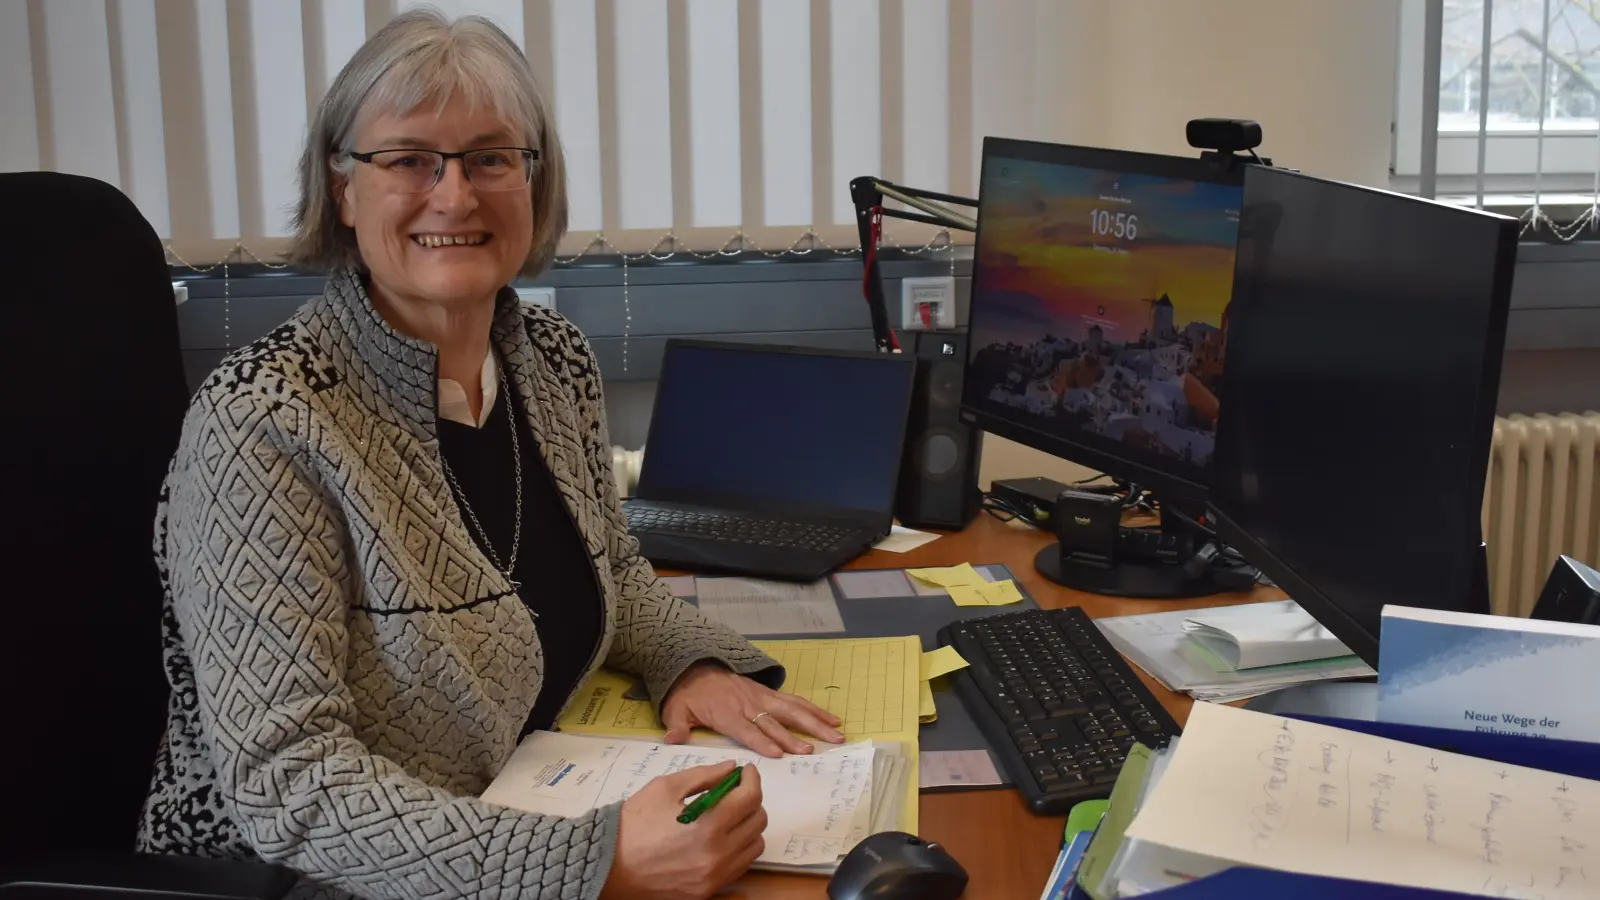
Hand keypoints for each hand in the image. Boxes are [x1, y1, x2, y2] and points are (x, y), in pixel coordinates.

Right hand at [599, 761, 765, 899]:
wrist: (608, 864)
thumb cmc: (633, 823)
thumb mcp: (665, 788)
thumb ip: (704, 776)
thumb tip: (731, 768)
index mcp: (707, 826)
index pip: (750, 798)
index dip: (752, 779)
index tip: (746, 771)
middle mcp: (717, 855)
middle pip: (758, 820)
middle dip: (751, 799)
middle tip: (735, 789)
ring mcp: (714, 877)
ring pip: (755, 845)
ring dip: (748, 823)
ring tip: (729, 814)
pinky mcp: (708, 890)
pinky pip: (740, 865)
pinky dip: (739, 847)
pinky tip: (722, 836)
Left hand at [662, 662, 844, 756]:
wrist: (695, 666)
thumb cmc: (687, 694)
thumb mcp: (675, 709)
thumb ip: (677, 726)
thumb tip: (673, 739)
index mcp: (726, 713)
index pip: (747, 729)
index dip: (763, 741)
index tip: (781, 754)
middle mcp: (748, 704)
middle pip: (775, 721)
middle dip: (794, 737)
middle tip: (812, 750)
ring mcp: (762, 697)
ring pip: (792, 710)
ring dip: (815, 722)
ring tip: (835, 734)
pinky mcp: (769, 693)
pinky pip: (795, 701)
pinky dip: (814, 710)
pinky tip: (831, 719)